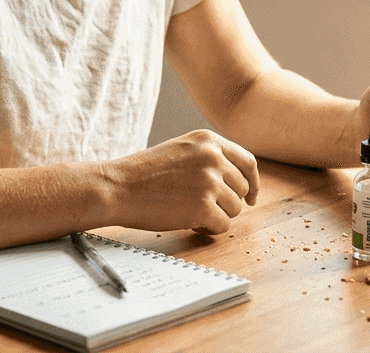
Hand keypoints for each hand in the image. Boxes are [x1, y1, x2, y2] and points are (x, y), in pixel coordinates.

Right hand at [101, 129, 259, 234]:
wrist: (117, 187)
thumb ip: (209, 158)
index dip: (252, 183)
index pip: (248, 162)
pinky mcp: (203, 207)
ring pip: (235, 209)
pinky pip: (222, 225)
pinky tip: (190, 223)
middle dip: (228, 202)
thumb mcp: (182, 151)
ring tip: (190, 212)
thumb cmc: (144, 174)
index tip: (251, 197)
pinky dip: (209, 229)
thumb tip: (239, 181)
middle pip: (243, 188)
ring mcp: (209, 182)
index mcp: (209, 141)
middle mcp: (213, 158)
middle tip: (204, 208)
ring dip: (216, 216)